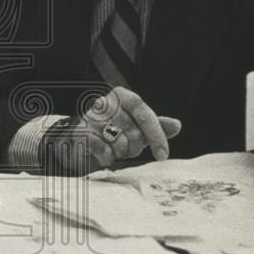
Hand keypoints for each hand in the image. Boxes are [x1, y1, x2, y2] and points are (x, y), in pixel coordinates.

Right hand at [41, 86, 181, 174]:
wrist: (77, 138)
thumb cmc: (109, 130)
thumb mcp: (135, 125)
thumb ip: (155, 125)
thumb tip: (177, 125)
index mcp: (121, 96)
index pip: (144, 113)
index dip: (156, 135)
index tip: (163, 154)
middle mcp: (106, 102)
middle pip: (134, 132)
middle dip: (135, 147)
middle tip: (126, 147)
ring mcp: (91, 117)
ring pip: (121, 144)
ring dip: (120, 153)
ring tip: (113, 149)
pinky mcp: (81, 133)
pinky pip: (105, 151)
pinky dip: (108, 158)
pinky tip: (104, 154)